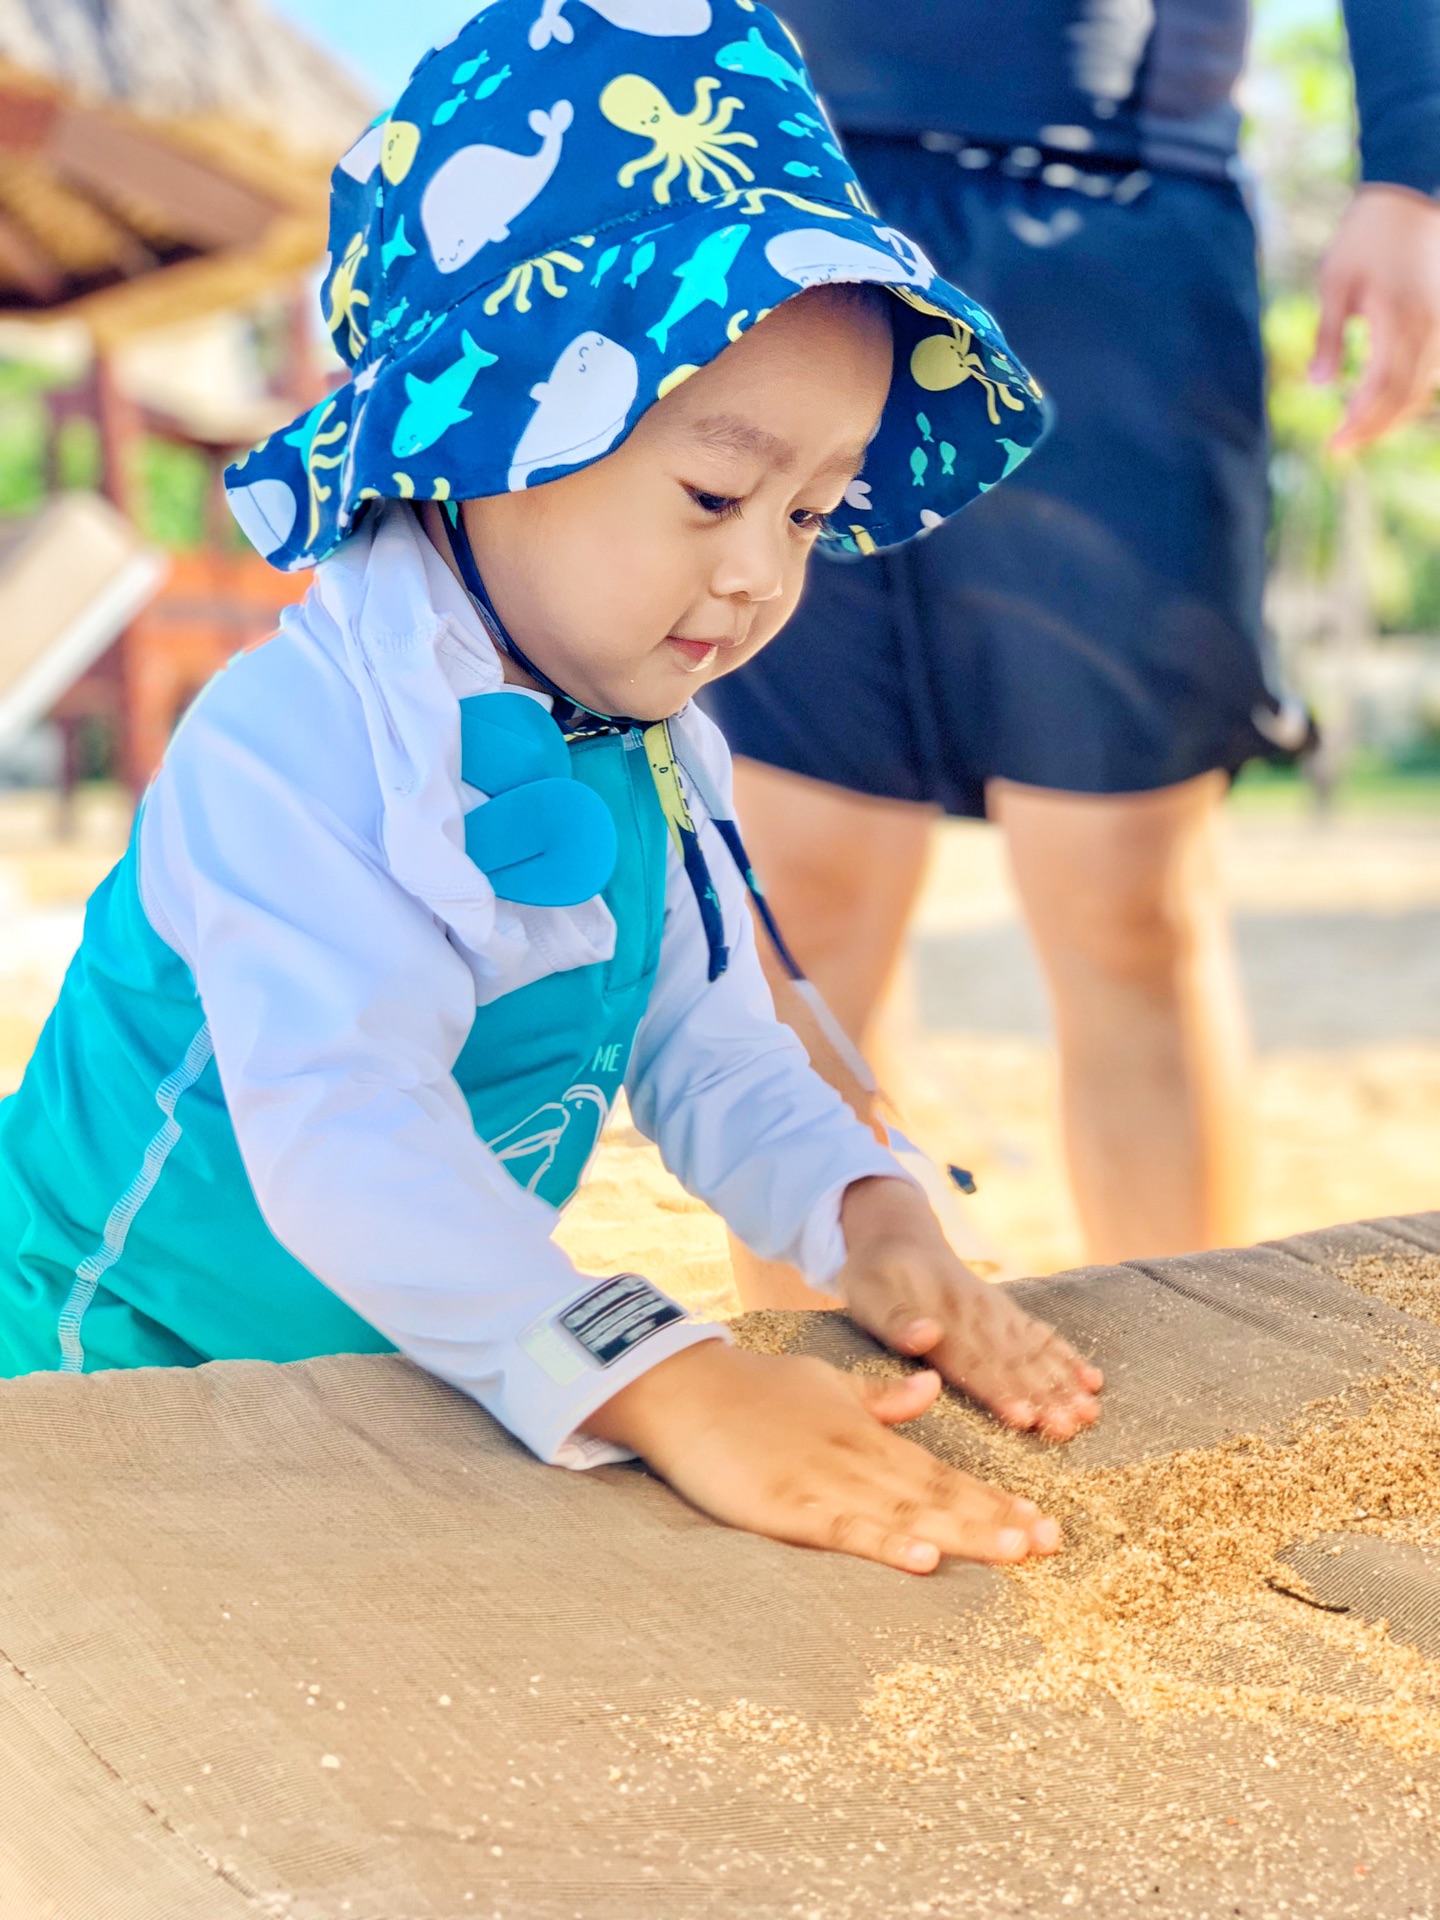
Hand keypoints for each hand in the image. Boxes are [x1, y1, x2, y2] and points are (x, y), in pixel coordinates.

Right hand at [583, 1339, 1062, 1573]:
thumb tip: (931, 1388)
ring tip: (1016, 1550)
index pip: (943, 1473)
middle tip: (1052, 1544)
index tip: (1042, 1523)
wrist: (686, 1386)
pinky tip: (924, 1559)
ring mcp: (824, 1480)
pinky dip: (887, 1543)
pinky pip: (844, 1528)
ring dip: (963, 1533)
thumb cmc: (753, 1389)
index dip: (993, 1500)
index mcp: (867, 1434)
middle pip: (938, 1495)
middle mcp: (858, 1457)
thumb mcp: (825, 1383)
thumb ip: (879, 1396)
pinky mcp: (786, 1505)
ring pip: (906, 1512)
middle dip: (997, 1521)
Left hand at [837, 1176, 1102, 1440]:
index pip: (974, 1362)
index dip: (999, 1391)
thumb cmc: (875, 1276)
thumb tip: (926, 1335)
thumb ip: (895, 1321)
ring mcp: (996, 1314)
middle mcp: (977, 1317)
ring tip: (1089, 1413)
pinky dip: (1067, 1357)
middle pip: (1013, 1363)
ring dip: (1062, 1382)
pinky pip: (1042, 1335)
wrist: (898, 1235)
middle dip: (1043, 1396)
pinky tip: (1092, 1379)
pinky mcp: (1005, 1313)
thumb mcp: (868, 1295)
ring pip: (1034, 1352)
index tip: (1023, 1418)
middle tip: (1069, 1427)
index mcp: (942, 1319)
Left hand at [1313, 184, 1439, 452]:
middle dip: (1373, 428)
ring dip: (1391, 415)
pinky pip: (1431, 370)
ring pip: (1422, 386)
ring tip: (1358, 432)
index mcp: (1397, 319)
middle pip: (1403, 396)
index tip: (1334, 446)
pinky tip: (1382, 405)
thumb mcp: (1334, 282)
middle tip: (1341, 448)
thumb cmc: (1363, 238)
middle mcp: (1426, 326)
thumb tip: (1318, 385)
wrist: (1408, 199)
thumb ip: (1328, 335)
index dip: (1361, 423)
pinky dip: (1408, 394)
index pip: (1381, 389)